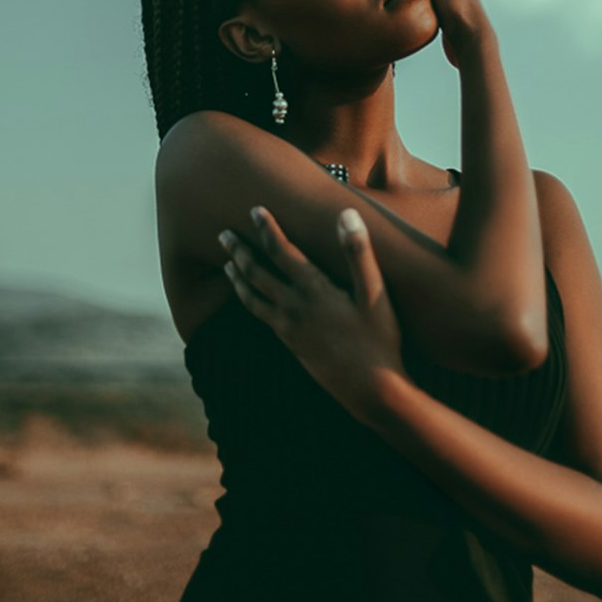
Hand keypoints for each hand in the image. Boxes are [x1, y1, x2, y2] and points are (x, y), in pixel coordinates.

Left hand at [220, 206, 405, 426]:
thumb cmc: (379, 339)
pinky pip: (261, 317)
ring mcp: (290, 329)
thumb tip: (346, 213)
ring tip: (227, 265)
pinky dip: (249, 301)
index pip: (282, 251)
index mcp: (314, 290)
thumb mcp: (374, 293)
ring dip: (238, 278)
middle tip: (223, 233)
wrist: (372, 391)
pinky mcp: (292, 345)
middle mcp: (295, 308)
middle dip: (239, 251)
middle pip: (257, 273)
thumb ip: (358, 252)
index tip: (254, 209)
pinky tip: (251, 300)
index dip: (266, 229)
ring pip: (253, 298)